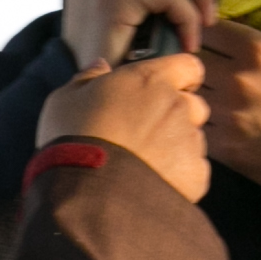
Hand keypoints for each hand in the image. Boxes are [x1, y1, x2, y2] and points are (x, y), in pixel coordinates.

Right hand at [41, 52, 210, 202]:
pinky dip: (179, 176)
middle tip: (146, 133)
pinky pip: (194, 170)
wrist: (87, 193)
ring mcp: (189, 141)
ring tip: (144, 164)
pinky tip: (151, 183)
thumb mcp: (65, 99)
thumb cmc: (73, 139)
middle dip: (177, 116)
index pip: (188, 67)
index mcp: (151, 79)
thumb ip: (88, 78)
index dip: (180, 78)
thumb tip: (101, 66)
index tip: (164, 90)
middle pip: (194, 105)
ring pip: (193, 140)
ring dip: (176, 147)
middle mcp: (178, 105)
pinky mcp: (195, 175)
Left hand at [195, 19, 260, 196]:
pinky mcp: (227, 148)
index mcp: (259, 50)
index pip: (210, 31)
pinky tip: (211, 127)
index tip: (208, 45)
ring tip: (200, 100)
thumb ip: (260, 45)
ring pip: (189, 96)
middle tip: (200, 73)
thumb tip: (229, 41)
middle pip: (193, 61)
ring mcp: (229, 115)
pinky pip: (198, 129)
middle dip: (195, 66)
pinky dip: (200, 126)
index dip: (206, 37)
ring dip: (193, 97)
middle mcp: (239, 78)